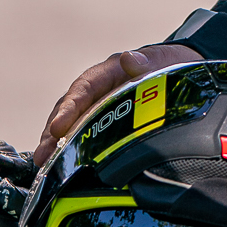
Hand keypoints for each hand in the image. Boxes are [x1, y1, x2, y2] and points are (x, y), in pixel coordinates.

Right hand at [33, 44, 202, 166]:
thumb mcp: (164, 60)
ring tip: (43, 164)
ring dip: (56, 143)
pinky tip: (58, 167)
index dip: (70, 108)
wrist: (184, 69)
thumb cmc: (170, 65)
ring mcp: (99, 106)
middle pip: (70, 109)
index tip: (57, 127)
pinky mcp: (103, 122)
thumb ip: (148, 61)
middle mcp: (99, 89)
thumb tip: (130, 59)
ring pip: (71, 124)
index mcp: (111, 71)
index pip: (85, 88)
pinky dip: (69, 149)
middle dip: (53, 133)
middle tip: (43, 155)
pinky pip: (82, 134)